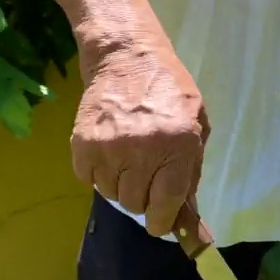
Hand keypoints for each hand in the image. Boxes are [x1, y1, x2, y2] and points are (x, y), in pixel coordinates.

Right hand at [71, 32, 209, 236]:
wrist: (126, 56)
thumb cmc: (170, 90)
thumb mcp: (197, 125)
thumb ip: (192, 171)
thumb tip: (188, 217)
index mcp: (178, 144)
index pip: (166, 202)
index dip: (163, 220)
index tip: (161, 222)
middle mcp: (143, 149)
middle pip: (135, 203)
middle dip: (143, 198)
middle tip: (147, 175)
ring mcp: (109, 147)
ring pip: (111, 195)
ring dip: (121, 185)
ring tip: (129, 158)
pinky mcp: (82, 144)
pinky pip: (89, 180)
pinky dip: (99, 173)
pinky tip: (111, 151)